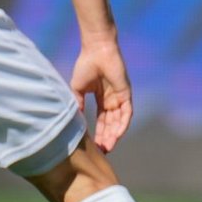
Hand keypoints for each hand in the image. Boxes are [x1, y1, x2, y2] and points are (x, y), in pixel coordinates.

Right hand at [70, 37, 132, 151]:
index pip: (101, 120)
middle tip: (102, 151)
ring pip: (119, 120)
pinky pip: (127, 112)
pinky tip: (117, 135)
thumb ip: (78, 104)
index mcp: (102, 98)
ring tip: (108, 147)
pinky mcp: (126, 93)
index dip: (98, 132)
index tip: (94, 145)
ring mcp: (120, 97)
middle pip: (111, 123)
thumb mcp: (78, 89)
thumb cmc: (86, 66)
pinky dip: (123, 124)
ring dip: (114, 134)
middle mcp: (112, 99)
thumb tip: (74, 121)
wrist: (96, 51)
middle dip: (106, 137)